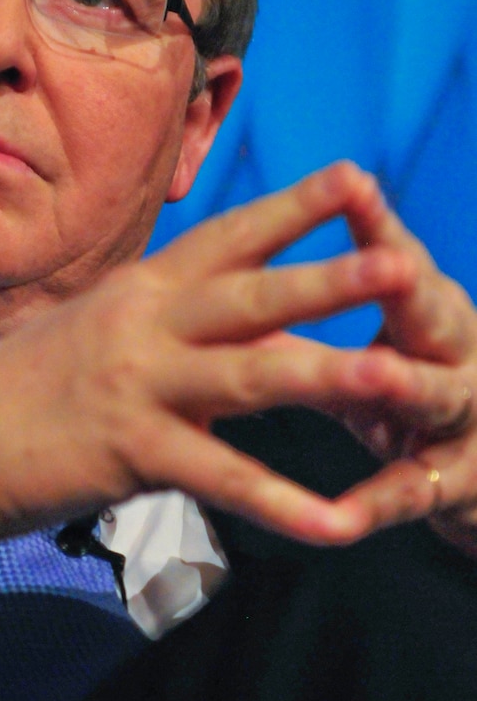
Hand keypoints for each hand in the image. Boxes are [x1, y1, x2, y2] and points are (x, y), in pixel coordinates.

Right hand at [0, 161, 443, 663]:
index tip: (355, 177)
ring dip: (330, 376)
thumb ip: (162, 312)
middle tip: (402, 262)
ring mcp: (139, 387)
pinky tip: (336, 526)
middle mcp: (144, 324)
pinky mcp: (132, 454)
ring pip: (250, 376)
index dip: (294, 207)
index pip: (229, 237)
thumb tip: (223, 305)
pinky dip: (281, 504)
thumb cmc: (23, 382)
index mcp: (141, 287)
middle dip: (330, 279)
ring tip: (398, 378)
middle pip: (252, 296)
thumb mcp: (94, 323)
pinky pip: (220, 478)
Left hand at [325, 181, 476, 554]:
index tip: (350, 181)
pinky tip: (342, 519)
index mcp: (426, 305)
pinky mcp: (455, 483)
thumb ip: (322, 307)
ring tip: (380, 375)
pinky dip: (378, 501)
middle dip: (406, 289)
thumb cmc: (405, 384)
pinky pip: (415, 490)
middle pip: (432, 313)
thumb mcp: (373, 339)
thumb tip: (244, 252)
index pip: (398, 255)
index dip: (377, 222)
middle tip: (389, 265)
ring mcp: (464, 417)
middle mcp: (456, 350)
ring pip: (438, 396)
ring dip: (408, 385)